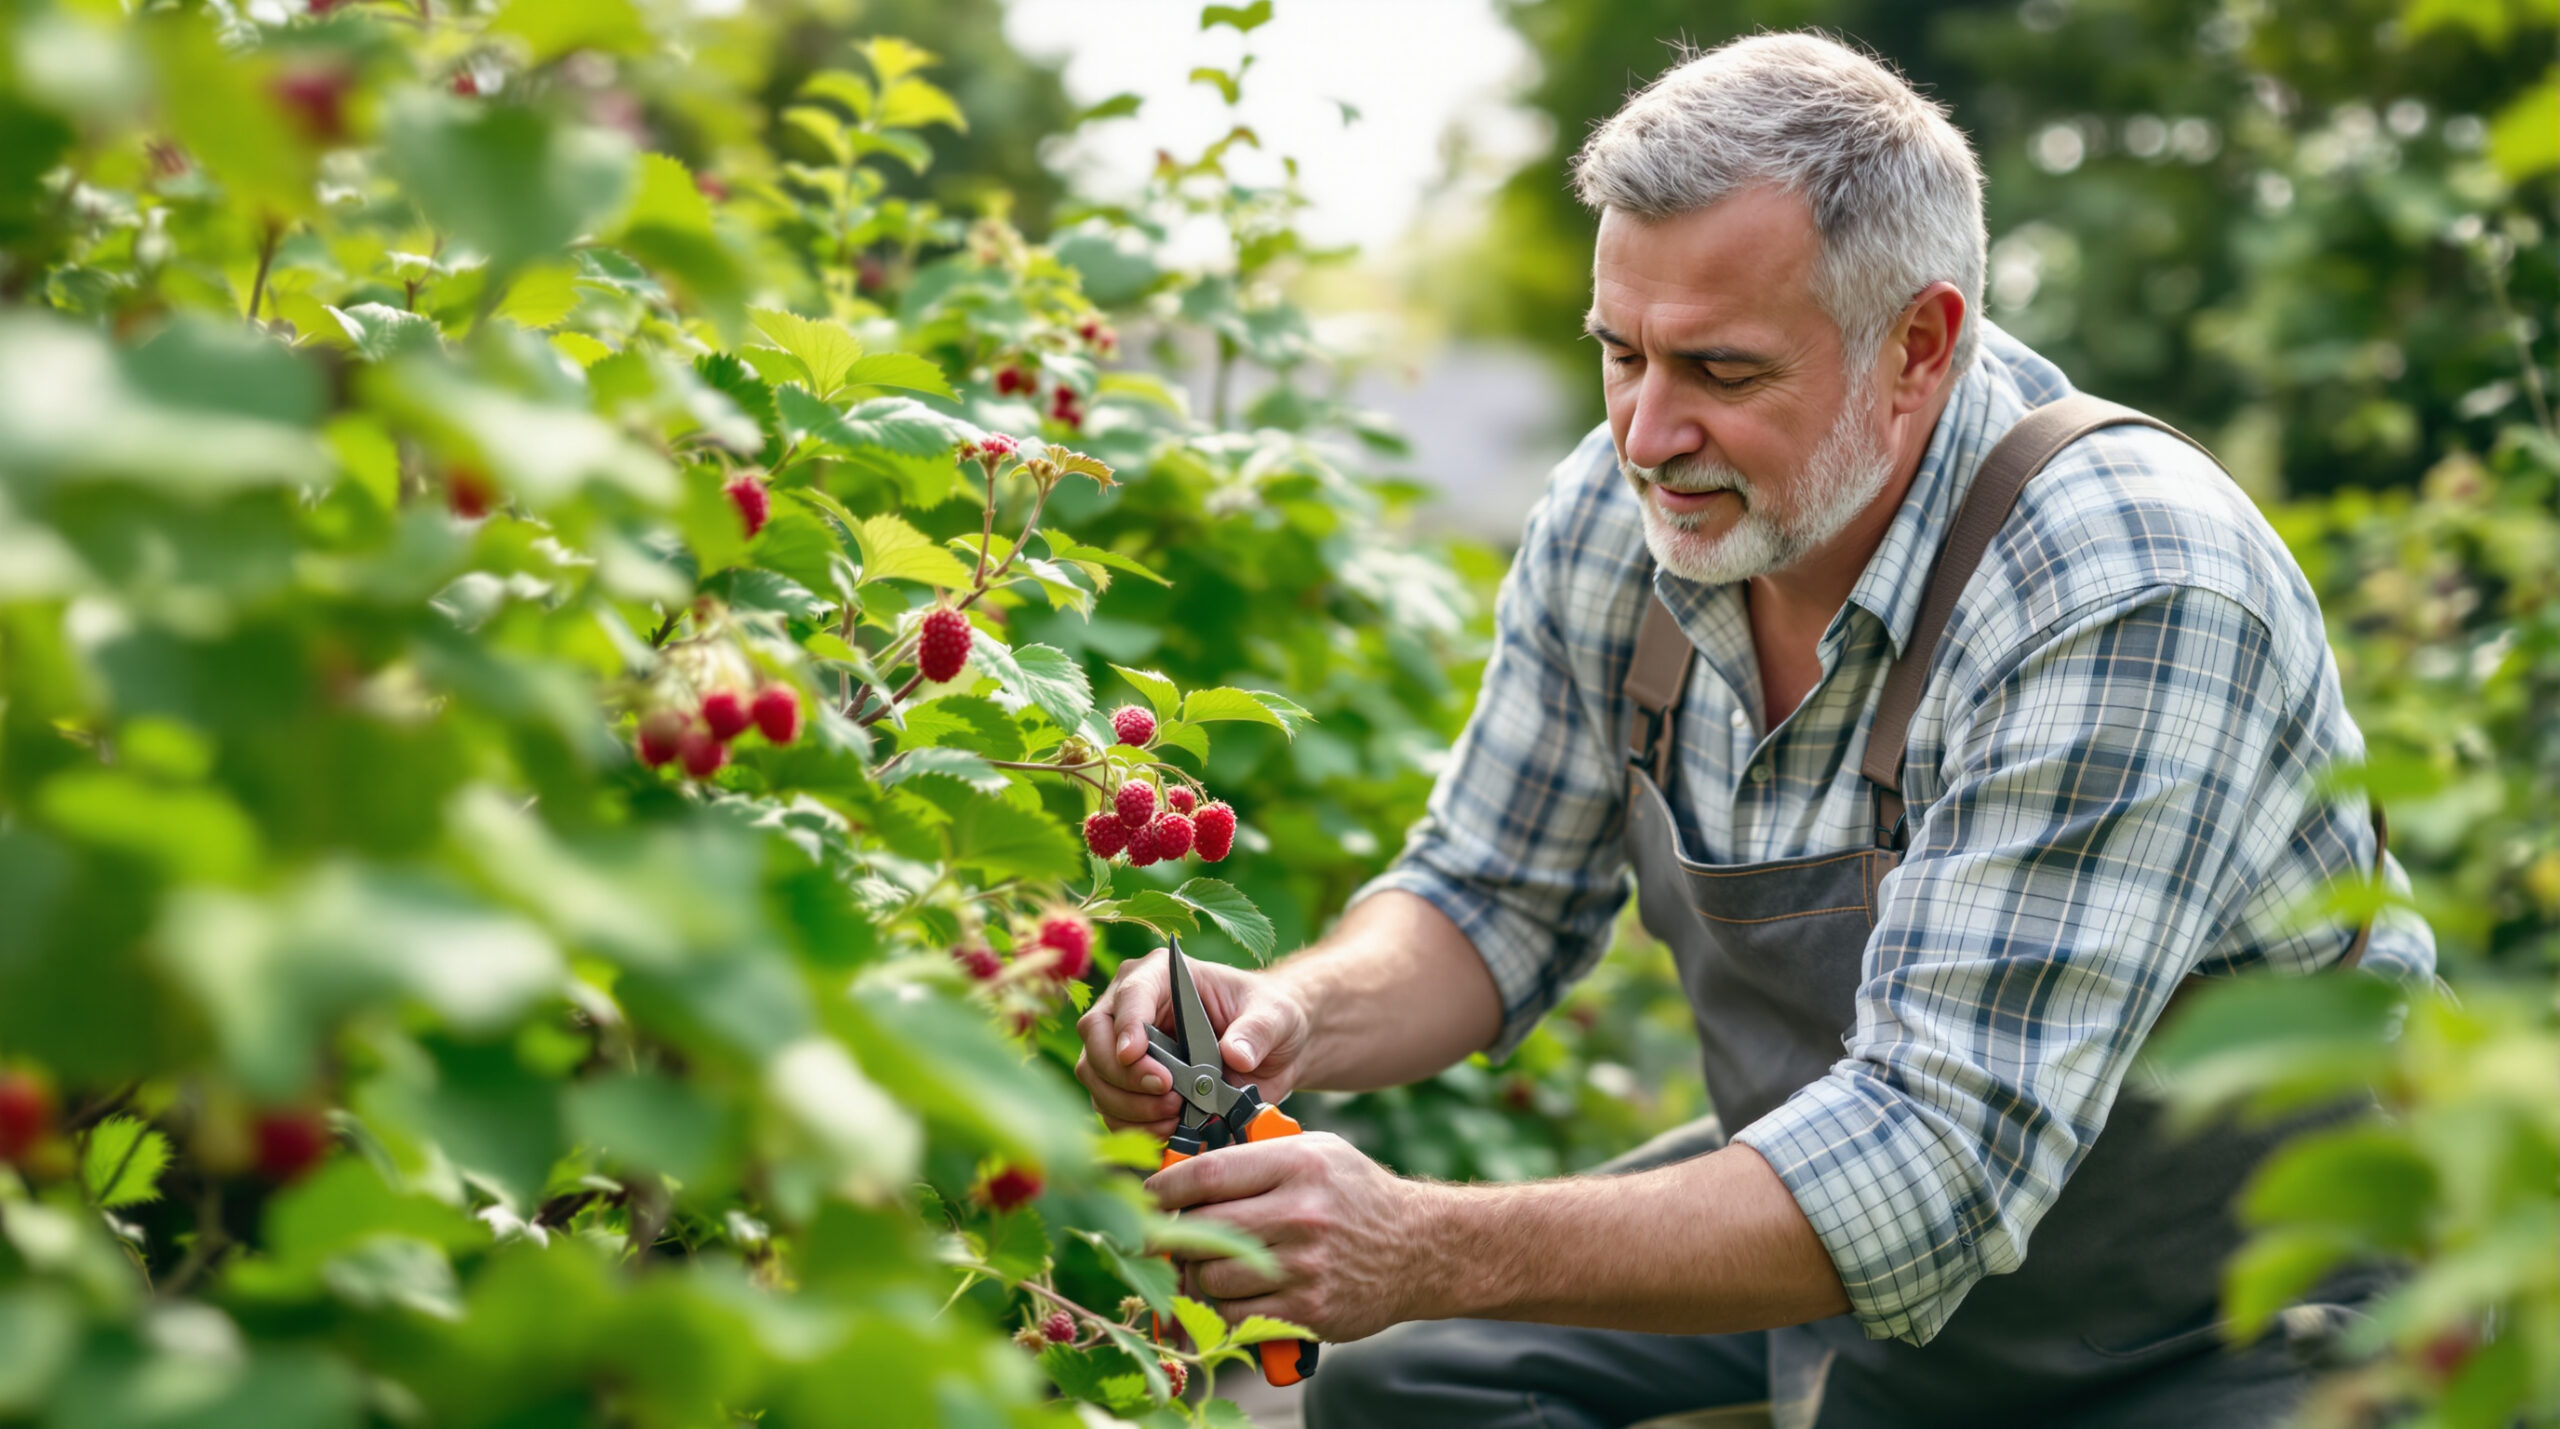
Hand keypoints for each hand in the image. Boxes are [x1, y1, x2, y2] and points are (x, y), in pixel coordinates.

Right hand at [1074, 947, 1311, 1136]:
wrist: (1271, 1052)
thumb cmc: (1268, 1018)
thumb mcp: (1275, 1016)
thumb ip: (1257, 1032)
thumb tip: (1235, 1055)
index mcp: (1162, 974)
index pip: (1131, 993)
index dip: (1127, 1024)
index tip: (1136, 1054)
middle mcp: (1131, 1006)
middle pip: (1096, 1036)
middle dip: (1124, 1072)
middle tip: (1168, 1094)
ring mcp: (1123, 1046)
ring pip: (1095, 1076)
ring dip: (1129, 1105)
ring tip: (1176, 1114)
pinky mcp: (1127, 1084)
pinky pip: (1110, 1109)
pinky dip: (1134, 1125)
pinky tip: (1169, 1127)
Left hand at [1145, 1130, 1431, 1343]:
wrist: (1418, 1248)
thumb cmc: (1355, 1194)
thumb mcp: (1315, 1152)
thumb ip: (1255, 1155)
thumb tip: (1184, 1170)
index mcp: (1297, 1165)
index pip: (1208, 1174)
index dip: (1165, 1187)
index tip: (1148, 1195)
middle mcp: (1301, 1214)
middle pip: (1201, 1230)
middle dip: (1175, 1236)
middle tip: (1170, 1236)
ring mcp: (1304, 1266)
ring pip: (1211, 1277)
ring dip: (1199, 1274)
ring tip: (1211, 1262)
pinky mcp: (1308, 1309)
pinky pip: (1235, 1315)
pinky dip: (1224, 1307)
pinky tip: (1235, 1291)